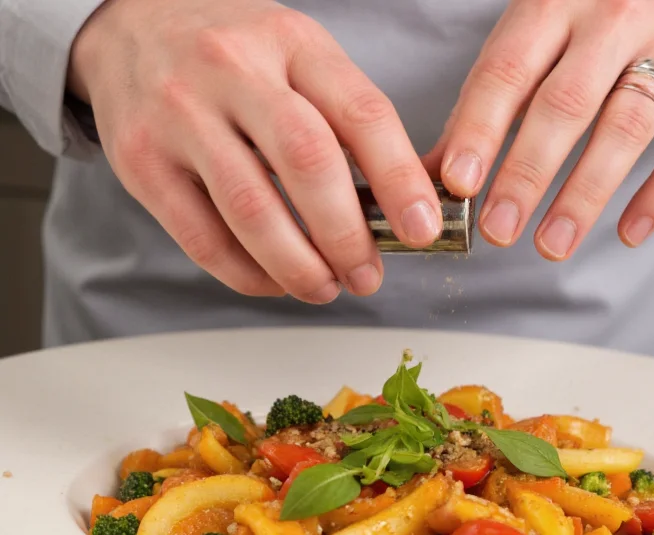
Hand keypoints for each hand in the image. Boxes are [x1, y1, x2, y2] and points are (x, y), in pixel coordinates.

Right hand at [68, 0, 440, 302]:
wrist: (128, 27)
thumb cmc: (233, 53)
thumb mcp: (296, 55)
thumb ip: (344, 118)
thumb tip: (395, 208)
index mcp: (291, 42)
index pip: (361, 114)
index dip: (401, 181)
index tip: (423, 230)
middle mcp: (233, 70)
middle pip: (308, 163)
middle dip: (348, 235)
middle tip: (368, 275)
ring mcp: (180, 115)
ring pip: (252, 210)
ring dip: (299, 266)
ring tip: (325, 287)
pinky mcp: (141, 162)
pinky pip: (202, 237)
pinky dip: (247, 274)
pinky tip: (274, 281)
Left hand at [425, 0, 653, 258]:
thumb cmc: (589, 27)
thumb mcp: (531, 43)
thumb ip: (484, 105)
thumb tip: (431, 175)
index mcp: (552, 2)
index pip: (508, 70)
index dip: (480, 129)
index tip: (459, 184)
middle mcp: (614, 16)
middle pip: (566, 102)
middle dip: (527, 173)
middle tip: (498, 229)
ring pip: (627, 126)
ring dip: (585, 194)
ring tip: (552, 244)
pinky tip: (628, 233)